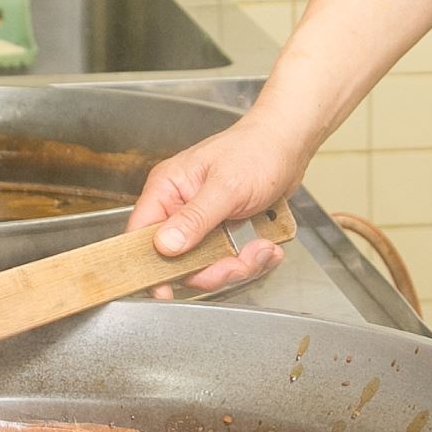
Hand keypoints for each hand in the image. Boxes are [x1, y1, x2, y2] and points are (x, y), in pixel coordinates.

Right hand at [128, 112, 310, 293]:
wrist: (289, 143)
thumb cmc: (257, 150)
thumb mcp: (225, 187)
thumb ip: (195, 218)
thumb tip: (165, 246)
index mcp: (168, 189)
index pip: (142, 234)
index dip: (151, 265)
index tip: (165, 289)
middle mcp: (181, 207)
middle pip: (179, 260)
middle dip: (213, 268)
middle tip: (237, 264)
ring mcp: (204, 221)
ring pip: (208, 264)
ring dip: (239, 263)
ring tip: (262, 247)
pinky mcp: (225, 230)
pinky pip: (230, 258)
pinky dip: (251, 258)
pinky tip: (267, 245)